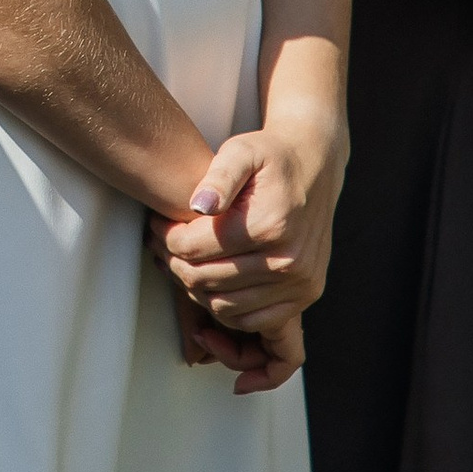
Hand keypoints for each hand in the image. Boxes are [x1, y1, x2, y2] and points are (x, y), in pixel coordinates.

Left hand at [156, 110, 345, 337]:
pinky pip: (252, 320)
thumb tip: (199, 206)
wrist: (315, 166)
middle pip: (205, 280)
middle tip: (160, 245)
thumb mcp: (241, 151)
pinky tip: (208, 284)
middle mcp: (289, 260)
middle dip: (174, 263)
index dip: (165, 238)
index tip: (157, 225)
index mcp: (269, 224)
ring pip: (224, 307)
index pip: (194, 248)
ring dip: (194, 290)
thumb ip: (218, 176)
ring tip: (181, 263)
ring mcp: (300, 283)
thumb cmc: (270, 156)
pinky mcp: (305, 294)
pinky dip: (224, 309)